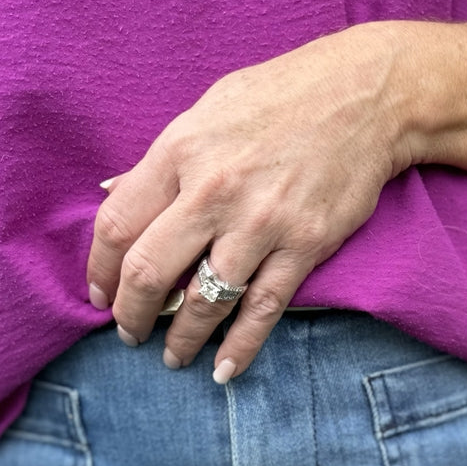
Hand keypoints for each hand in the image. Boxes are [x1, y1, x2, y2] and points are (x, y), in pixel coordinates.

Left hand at [87, 23, 411, 381]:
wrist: (366, 96)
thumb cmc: (282, 96)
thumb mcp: (207, 111)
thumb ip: (163, 161)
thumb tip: (115, 194)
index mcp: (180, 152)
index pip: (117, 226)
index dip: (100, 271)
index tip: (100, 295)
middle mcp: (213, 191)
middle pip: (149, 271)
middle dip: (131, 314)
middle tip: (129, 332)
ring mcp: (261, 223)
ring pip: (204, 300)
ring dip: (181, 339)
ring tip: (173, 357)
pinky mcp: (304, 245)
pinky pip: (263, 309)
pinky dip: (240, 346)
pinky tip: (223, 369)